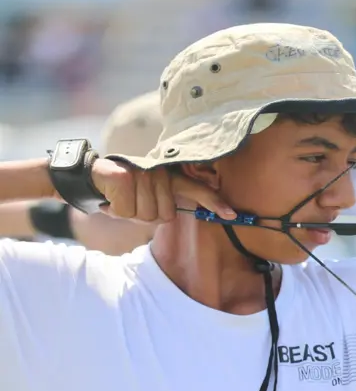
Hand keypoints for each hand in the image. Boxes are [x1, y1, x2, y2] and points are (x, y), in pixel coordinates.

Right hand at [89, 159, 235, 222]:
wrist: (90, 176)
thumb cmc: (123, 191)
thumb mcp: (147, 195)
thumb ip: (163, 204)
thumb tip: (171, 217)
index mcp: (169, 177)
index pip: (196, 189)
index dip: (213, 202)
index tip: (231, 213)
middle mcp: (159, 174)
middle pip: (164, 216)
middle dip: (146, 216)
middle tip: (133, 203)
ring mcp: (142, 174)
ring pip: (145, 216)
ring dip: (129, 215)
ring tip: (121, 200)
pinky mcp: (124, 177)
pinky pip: (126, 211)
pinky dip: (115, 211)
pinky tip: (110, 199)